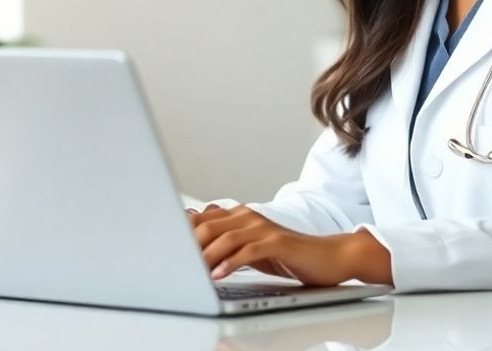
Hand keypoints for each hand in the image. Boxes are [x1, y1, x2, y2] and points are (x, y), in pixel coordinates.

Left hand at [189, 204, 391, 286]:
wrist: (328, 257)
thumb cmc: (288, 255)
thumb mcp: (251, 249)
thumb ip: (225, 244)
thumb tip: (194, 246)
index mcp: (240, 216)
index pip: (202, 220)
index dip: (181, 234)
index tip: (164, 249)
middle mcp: (249, 217)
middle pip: (209, 227)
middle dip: (188, 246)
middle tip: (172, 263)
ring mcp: (264, 229)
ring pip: (226, 238)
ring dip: (206, 257)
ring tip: (192, 273)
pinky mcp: (278, 243)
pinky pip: (249, 251)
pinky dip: (231, 263)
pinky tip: (219, 275)